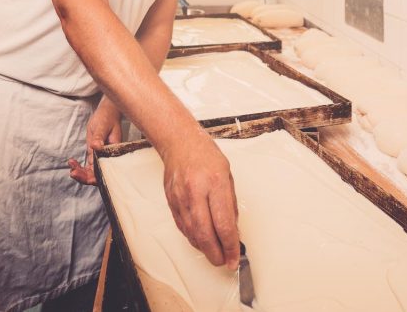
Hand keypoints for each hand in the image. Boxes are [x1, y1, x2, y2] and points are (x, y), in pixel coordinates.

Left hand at [68, 100, 122, 184]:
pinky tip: (71, 162)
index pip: (106, 171)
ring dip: (80, 172)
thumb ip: (99, 137)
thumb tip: (95, 147)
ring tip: (71, 166)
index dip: (97, 177)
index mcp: (114, 153)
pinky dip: (79, 166)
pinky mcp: (94, 153)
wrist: (106, 112)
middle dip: (85, 177)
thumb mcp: (103, 126)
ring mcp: (101, 156)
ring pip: (91, 171)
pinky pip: (87, 165)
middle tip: (73, 173)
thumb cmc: (108, 117)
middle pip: (98, 174)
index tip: (87, 178)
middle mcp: (108, 157)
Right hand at [160, 129, 239, 269]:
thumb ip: (230, 204)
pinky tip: (201, 242)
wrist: (179, 143)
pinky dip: (193, 238)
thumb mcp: (228, 175)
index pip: (224, 223)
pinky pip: (182, 227)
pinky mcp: (171, 202)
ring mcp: (180, 198)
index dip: (230, 245)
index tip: (235, 257)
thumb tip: (233, 231)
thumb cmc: (206, 156)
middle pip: (205, 233)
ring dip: (204, 248)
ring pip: (192, 233)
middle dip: (216, 253)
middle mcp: (196, 191)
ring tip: (215, 254)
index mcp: (215, 183)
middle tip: (224, 262)